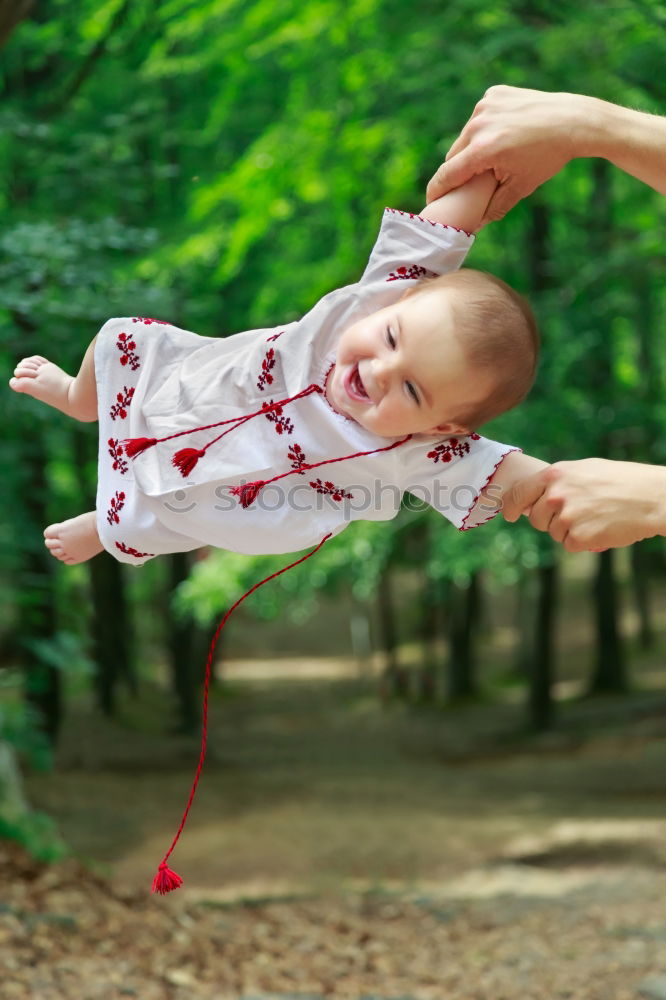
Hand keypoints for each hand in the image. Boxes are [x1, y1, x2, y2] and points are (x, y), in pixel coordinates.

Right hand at [426, 86, 590, 222]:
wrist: (572, 121)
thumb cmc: (547, 157)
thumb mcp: (521, 187)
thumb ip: (494, 207)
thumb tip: (476, 225)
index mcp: (483, 150)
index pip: (447, 175)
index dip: (436, 191)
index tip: (431, 203)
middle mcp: (479, 125)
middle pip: (454, 155)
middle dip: (458, 171)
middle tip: (468, 184)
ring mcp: (485, 106)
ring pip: (466, 136)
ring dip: (471, 149)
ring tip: (492, 156)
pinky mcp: (493, 94)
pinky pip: (479, 118)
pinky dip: (485, 129)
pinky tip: (503, 133)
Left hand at [501, 458, 665, 551]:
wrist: (651, 497)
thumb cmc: (621, 481)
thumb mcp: (584, 470)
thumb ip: (557, 482)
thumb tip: (535, 497)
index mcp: (554, 475)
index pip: (519, 493)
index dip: (510, 506)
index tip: (508, 514)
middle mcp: (555, 495)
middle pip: (536, 519)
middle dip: (550, 521)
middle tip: (577, 513)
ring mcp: (565, 517)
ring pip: (554, 533)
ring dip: (570, 531)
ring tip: (595, 516)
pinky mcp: (578, 537)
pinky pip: (569, 545)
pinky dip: (583, 542)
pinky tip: (600, 528)